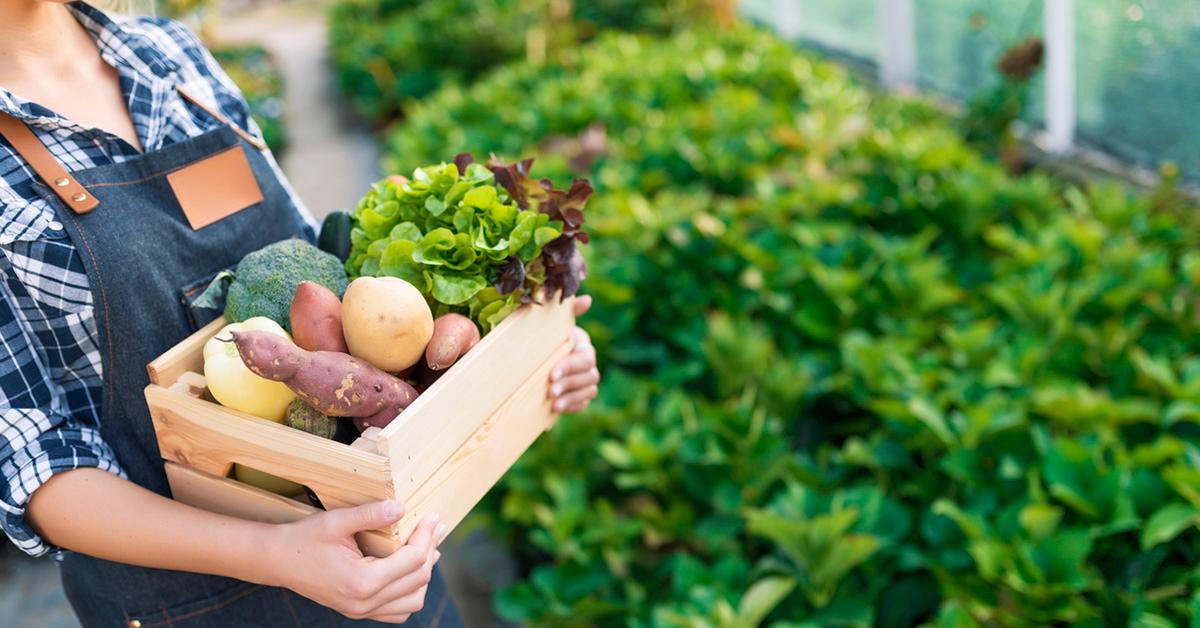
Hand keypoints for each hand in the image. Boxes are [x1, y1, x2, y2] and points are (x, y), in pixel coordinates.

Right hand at [265, 501, 443, 622]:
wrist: (278, 561)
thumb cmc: (305, 539)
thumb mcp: (336, 521)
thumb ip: (370, 515)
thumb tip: (402, 507)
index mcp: (362, 581)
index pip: (412, 561)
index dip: (427, 537)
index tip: (434, 517)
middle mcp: (364, 602)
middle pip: (417, 580)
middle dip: (430, 550)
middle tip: (436, 526)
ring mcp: (361, 611)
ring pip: (412, 602)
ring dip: (424, 574)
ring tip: (429, 548)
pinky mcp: (357, 611)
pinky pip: (396, 612)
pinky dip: (410, 593)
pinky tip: (411, 571)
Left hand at [549, 295, 599, 412]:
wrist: (527, 359)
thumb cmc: (538, 337)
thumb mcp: (547, 323)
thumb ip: (566, 310)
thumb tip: (588, 299)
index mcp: (581, 344)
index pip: (586, 357)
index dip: (571, 366)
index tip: (552, 373)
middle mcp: (587, 362)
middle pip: (590, 375)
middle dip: (570, 383)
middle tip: (550, 391)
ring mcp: (585, 380)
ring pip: (590, 390)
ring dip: (572, 398)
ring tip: (553, 404)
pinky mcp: (579, 395)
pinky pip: (584, 403)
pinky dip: (573, 406)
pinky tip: (558, 410)